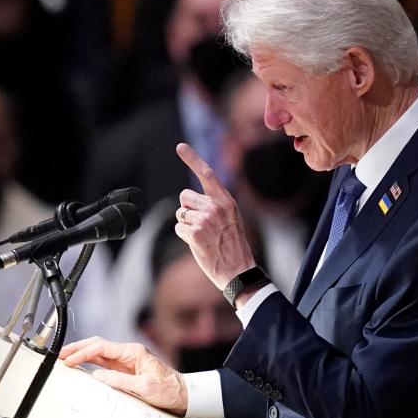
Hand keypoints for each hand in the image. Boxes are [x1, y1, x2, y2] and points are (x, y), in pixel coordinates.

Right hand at [59, 337, 188, 415]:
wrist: (182, 395)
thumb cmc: (168, 390)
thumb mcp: (144, 387)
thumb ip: (119, 381)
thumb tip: (97, 376)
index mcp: (133, 352)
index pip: (102, 347)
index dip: (83, 352)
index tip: (70, 360)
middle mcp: (129, 354)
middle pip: (98, 346)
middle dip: (78, 348)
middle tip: (61, 354)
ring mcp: (127, 362)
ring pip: (100, 354)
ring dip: (83, 355)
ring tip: (66, 359)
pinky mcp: (126, 371)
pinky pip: (105, 364)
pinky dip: (91, 364)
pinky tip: (81, 366)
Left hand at [175, 143, 255, 288]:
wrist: (239, 270)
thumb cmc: (233, 246)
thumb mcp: (231, 218)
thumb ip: (215, 205)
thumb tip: (189, 200)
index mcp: (226, 200)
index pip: (207, 174)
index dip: (192, 159)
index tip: (180, 146)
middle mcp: (215, 206)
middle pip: (185, 197)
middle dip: (188, 210)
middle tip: (204, 226)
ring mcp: (205, 220)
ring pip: (181, 214)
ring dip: (187, 225)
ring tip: (204, 237)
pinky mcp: (195, 233)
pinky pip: (178, 228)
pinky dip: (185, 237)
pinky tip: (199, 244)